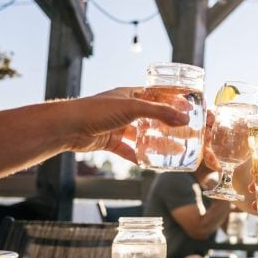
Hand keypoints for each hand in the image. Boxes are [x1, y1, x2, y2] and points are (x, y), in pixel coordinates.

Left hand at [62, 88, 189, 161]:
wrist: (68, 127)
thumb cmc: (96, 110)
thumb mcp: (133, 107)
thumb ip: (160, 113)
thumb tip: (184, 118)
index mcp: (130, 94)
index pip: (157, 96)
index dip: (173, 102)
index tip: (189, 109)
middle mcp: (125, 109)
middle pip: (152, 117)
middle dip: (169, 126)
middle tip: (186, 133)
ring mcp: (117, 126)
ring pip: (142, 135)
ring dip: (157, 143)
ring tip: (175, 150)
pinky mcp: (110, 141)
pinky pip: (128, 149)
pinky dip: (139, 155)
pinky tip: (151, 162)